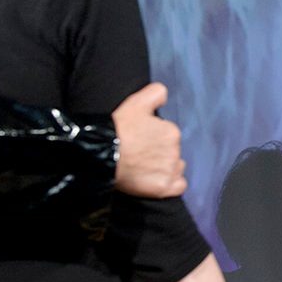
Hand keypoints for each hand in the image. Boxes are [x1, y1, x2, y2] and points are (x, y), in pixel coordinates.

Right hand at [111, 82, 186, 197]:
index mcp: (171, 131)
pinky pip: (179, 186)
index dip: (155, 139)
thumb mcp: (136, 102)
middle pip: (173, 152)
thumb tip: (165, 96)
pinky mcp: (164, 188)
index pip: (170, 136)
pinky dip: (171, 184)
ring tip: (146, 169)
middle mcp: (175, 150)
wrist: (102, 154)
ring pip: (176, 168)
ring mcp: (170, 170)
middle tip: (140, 155)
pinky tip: (157, 181)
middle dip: (160, 153)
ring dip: (166, 168)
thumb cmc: (118, 128)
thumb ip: (156, 94)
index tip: (141, 141)